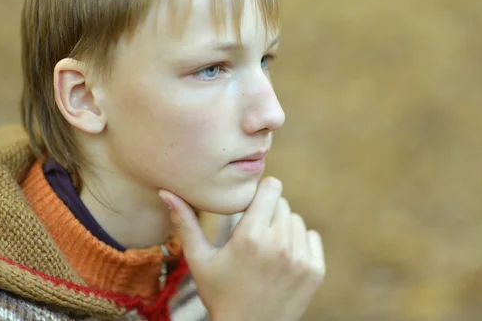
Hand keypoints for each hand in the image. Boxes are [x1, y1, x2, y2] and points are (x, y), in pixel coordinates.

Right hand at [159, 177, 325, 320]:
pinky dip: (300, 243)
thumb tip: (166, 191)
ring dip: (283, 228)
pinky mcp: (315, 270)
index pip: (271, 187)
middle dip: (268, 212)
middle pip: (282, 203)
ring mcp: (300, 258)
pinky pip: (311, 237)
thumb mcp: (199, 260)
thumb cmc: (219, 294)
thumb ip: (185, 223)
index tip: (251, 206)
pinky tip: (283, 260)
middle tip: (254, 234)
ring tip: (266, 250)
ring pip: (296, 220)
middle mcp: (279, 244)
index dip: (260, 193)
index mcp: (250, 236)